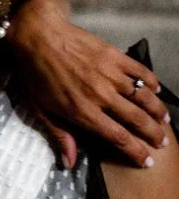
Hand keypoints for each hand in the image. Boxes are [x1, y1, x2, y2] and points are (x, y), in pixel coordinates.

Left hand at [10, 0, 168, 168]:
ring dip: (157, 111)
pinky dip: (151, 82)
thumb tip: (69, 162)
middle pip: (136, 119)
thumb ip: (60, 135)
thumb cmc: (34, 75)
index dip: (135, 151)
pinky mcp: (114, 56)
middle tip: (162, 142)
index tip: (147, 161)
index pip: (117, 137)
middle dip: (153, 134)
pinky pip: (139, 71)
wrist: (38, 36)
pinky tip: (156, 90)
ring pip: (143, 97)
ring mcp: (109, 74)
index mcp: (82, 112)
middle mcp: (100, 95)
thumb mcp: (40, 109)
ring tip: (164, 120)